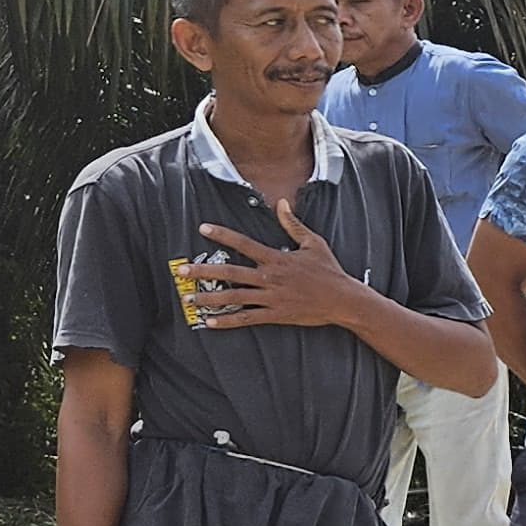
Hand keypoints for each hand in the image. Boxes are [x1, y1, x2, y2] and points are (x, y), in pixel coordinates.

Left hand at [180, 205, 372, 328]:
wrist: (343, 300)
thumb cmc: (329, 271)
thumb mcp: (314, 243)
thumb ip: (293, 224)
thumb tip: (281, 203)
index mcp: (277, 258)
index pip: (244, 243)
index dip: (222, 235)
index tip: (203, 228)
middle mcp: (270, 277)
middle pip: (230, 272)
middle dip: (204, 271)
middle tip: (182, 270)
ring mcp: (271, 297)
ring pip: (234, 297)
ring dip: (209, 298)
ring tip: (188, 298)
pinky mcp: (275, 314)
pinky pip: (246, 318)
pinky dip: (227, 321)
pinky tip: (210, 322)